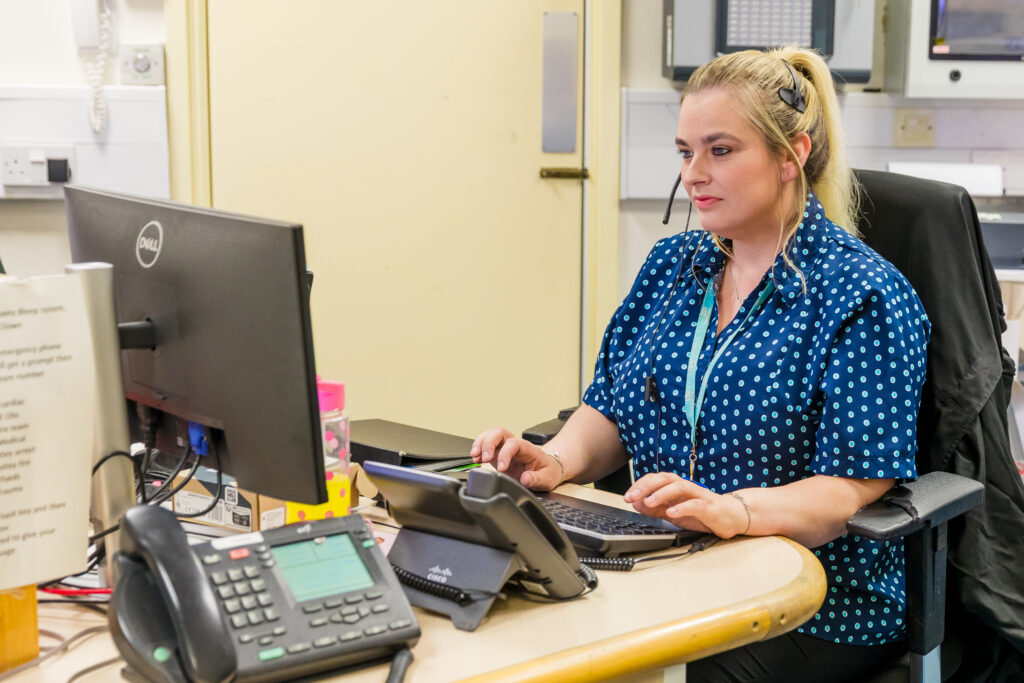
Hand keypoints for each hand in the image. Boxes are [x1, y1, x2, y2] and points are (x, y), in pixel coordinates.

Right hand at [471, 427, 562, 490]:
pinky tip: (475, 458)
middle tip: (485, 459)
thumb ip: (537, 479)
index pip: (514, 444)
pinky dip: (478, 448)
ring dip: (480, 443)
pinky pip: (485, 443)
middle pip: (499, 432)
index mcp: (527, 448)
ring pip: (490, 434)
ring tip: (475, 456)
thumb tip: (525, 478)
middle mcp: (514, 444)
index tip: (502, 469)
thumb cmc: (547, 471)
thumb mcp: (547, 478)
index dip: (505, 454)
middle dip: (489, 443)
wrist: (546, 468)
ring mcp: (504, 447)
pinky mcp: (497, 453)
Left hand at [624, 473, 748, 538]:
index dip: (640, 485)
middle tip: (631, 496)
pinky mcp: (709, 506)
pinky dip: (682, 507)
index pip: (656, 479)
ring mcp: (698, 495)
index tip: (627, 495)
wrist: (731, 516)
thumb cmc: (702, 512)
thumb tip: (636, 504)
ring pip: (679, 487)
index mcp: (677, 487)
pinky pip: (695, 504)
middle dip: (646, 486)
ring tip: (648, 501)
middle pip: (665, 479)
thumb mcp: (673, 512)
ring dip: (662, 494)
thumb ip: (656, 509)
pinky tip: (671, 513)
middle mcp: (687, 487)